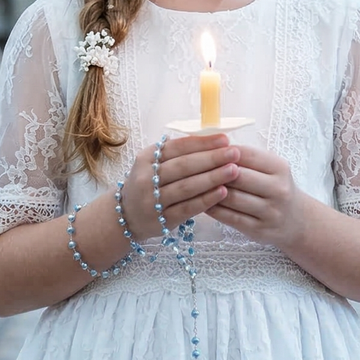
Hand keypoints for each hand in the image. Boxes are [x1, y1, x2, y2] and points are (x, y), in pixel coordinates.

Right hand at [119, 134, 238, 241]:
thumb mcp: (152, 163)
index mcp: (146, 158)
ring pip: (186, 187)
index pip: (177, 147)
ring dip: (212, 178)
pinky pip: (187, 208)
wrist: (125, 216)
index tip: (225, 139)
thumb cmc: (147, 184)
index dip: (202, 143)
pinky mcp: (161, 220)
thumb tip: (209, 139)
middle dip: (212, 158)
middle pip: (183, 166)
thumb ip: (175, 152)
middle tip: (235, 153)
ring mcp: (152, 200)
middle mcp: (146, 178)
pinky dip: (206, 200)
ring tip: (234, 171)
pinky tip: (223, 192)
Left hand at [205, 143, 307, 249]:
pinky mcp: (258, 230)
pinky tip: (202, 202)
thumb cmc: (275, 188)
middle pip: (237, 176)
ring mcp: (269, 212)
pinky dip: (213, 208)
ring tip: (195, 184)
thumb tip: (212, 147)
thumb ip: (247, 158)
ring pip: (231, 198)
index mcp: (279, 168)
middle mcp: (278, 189)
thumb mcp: (271, 169)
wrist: (296, 221)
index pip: (247, 154)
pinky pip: (229, 217)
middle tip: (195, 168)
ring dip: (210, 190)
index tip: (206, 150)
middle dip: (215, 171)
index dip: (223, 151)